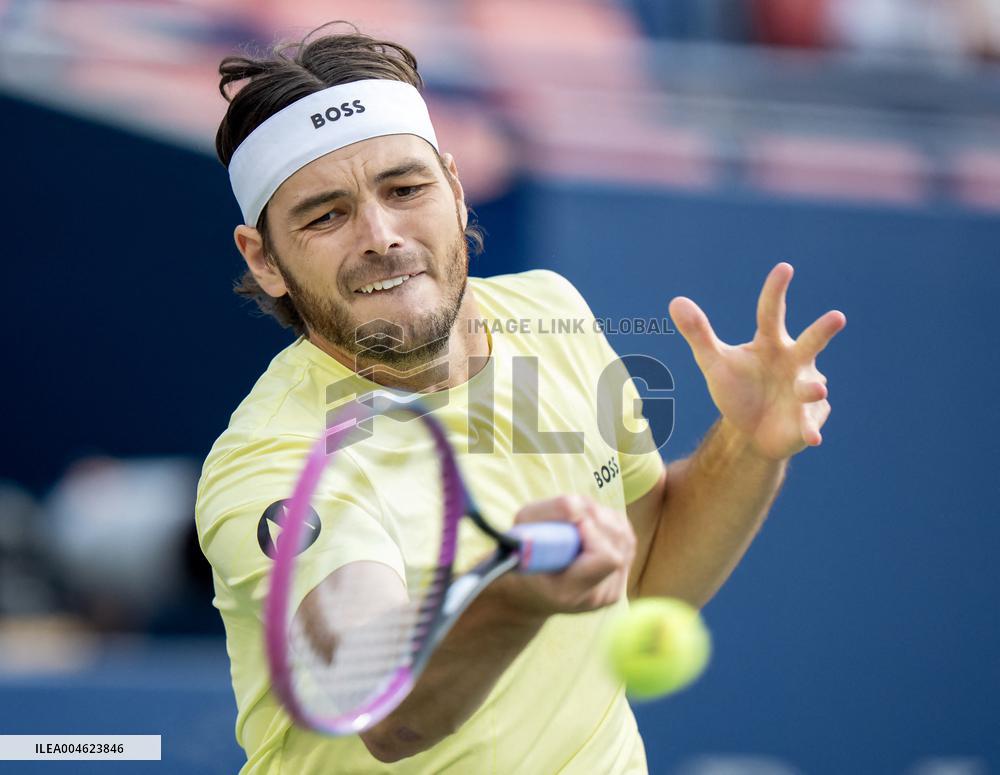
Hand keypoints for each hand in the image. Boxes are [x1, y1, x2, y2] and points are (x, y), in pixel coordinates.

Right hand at [492, 495, 634, 618]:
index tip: (573, 518)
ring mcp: (611, 592)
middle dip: (598, 517)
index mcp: (567, 591)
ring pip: (625, 537)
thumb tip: (577, 506)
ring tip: (580, 519)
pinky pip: (626, 542)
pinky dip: (611, 526)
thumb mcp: (521, 532)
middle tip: (574, 513)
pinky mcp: (619, 582)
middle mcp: (595, 597)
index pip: (606, 557)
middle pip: (618, 541)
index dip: (594, 530)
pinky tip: (592, 528)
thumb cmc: (521, 557)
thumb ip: (547, 515)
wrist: (530, 592)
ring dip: (605, 519)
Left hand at [669, 262, 845, 460]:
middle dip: (823, 331)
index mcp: (771, 343)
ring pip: (812, 386)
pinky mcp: (808, 419)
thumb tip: (675, 301)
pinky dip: (810, 429)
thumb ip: (698, 333)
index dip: (776, 292)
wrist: (750, 432)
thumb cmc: (737, 389)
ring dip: (812, 388)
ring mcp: (805, 390)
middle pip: (810, 343)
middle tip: (837, 317)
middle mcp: (795, 362)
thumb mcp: (714, 363)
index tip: (784, 268)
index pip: (771, 313)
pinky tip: (812, 437)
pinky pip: (810, 423)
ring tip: (814, 389)